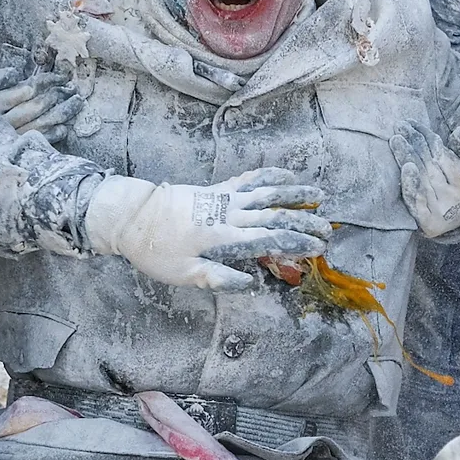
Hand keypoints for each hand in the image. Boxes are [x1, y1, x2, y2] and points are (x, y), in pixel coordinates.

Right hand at [0, 66, 82, 144]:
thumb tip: (15, 73)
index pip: (25, 90)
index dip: (46, 82)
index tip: (61, 77)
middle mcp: (1, 122)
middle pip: (36, 107)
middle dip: (57, 96)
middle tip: (73, 89)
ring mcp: (9, 140)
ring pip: (40, 124)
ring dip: (61, 114)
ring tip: (76, 104)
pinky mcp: (14, 152)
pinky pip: (38, 142)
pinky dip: (53, 134)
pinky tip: (64, 127)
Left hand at [85, 167, 330, 290]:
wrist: (131, 215)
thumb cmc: (155, 250)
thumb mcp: (183, 274)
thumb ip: (219, 278)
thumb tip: (253, 285)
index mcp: (223, 237)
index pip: (268, 240)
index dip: (296, 243)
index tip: (318, 247)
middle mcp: (228, 213)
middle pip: (274, 215)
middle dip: (304, 221)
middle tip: (328, 228)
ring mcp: (223, 198)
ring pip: (266, 192)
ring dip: (294, 192)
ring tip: (318, 193)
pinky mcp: (215, 189)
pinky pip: (247, 180)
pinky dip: (268, 176)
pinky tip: (283, 174)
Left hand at [391, 121, 459, 237]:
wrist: (455, 224)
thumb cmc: (458, 189)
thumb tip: (459, 130)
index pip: (443, 155)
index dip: (427, 138)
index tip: (411, 123)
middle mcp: (452, 196)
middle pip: (430, 165)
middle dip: (414, 143)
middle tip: (400, 126)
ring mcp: (438, 209)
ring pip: (421, 179)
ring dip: (407, 157)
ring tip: (396, 139)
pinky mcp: (425, 221)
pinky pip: (416, 201)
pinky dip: (410, 184)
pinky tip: (405, 168)